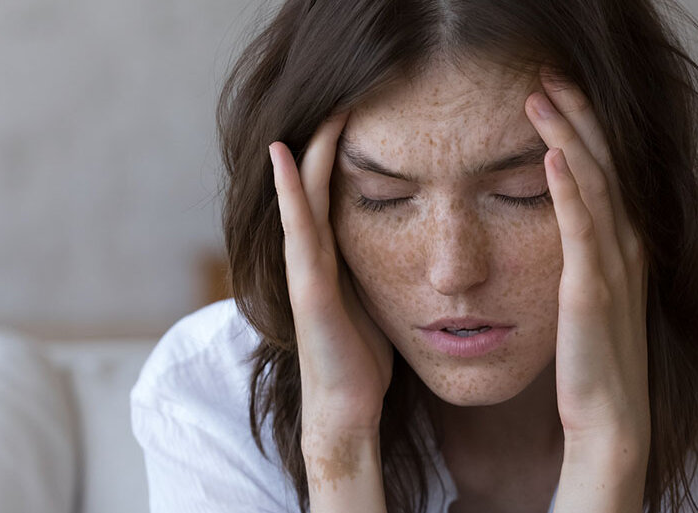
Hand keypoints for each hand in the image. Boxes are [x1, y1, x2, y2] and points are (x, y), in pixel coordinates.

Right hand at [270, 112, 393, 434]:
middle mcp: (314, 256)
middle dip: (327, 139)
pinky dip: (289, 189)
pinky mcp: (308, 288)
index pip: (336, 189)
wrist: (345, 410)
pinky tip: (284, 154)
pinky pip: (299, 228)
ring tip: (322, 107)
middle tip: (347, 92)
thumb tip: (412, 240)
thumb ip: (381, 266)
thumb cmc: (363, 359)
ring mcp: (305, 269)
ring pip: (303, 196)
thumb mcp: (377, 298)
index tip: (367, 110)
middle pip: (315, 183)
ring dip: (309, 150)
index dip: (344, 150)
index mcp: (334, 256)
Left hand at [524, 70, 650, 445]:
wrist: (610, 419)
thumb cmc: (595, 362)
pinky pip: (581, 229)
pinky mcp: (591, 291)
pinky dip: (568, 188)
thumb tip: (566, 225)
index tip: (558, 89)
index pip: (610, 168)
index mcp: (626, 245)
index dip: (588, 124)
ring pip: (595, 183)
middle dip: (578, 112)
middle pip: (606, 162)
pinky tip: (552, 155)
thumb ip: (587, 257)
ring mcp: (613, 267)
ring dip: (568, 134)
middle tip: (548, 71)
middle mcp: (627, 246)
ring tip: (540, 95)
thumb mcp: (594, 297)